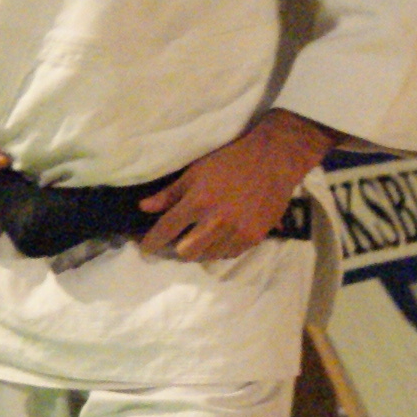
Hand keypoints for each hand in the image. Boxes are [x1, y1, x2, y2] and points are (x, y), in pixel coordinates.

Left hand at [137, 109, 333, 263]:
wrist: (273, 160)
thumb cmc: (230, 161)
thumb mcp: (196, 172)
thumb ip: (169, 194)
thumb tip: (143, 207)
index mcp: (199, 201)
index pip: (167, 229)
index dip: (152, 241)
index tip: (145, 247)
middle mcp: (217, 221)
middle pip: (186, 252)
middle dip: (177, 248)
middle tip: (178, 239)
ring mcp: (237, 232)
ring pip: (208, 256)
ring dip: (201, 249)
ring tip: (201, 236)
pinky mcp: (254, 238)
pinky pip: (229, 254)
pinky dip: (220, 248)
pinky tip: (220, 236)